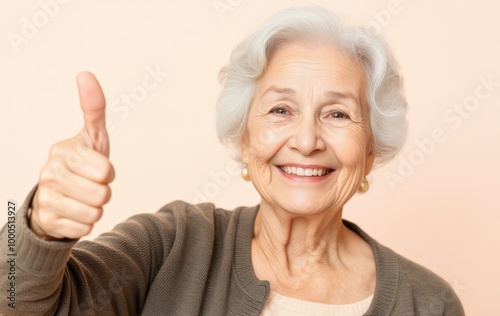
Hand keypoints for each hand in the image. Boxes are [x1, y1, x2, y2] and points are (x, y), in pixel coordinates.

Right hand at [30, 72, 114, 239]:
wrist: (59, 196)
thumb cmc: (83, 163)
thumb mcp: (92, 135)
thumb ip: (93, 108)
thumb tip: (85, 74)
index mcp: (62, 151)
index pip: (105, 171)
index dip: (108, 173)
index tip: (98, 169)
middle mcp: (49, 174)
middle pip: (102, 195)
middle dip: (103, 192)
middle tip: (92, 186)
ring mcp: (46, 199)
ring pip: (94, 214)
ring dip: (96, 209)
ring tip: (84, 198)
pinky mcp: (48, 221)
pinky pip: (84, 229)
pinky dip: (85, 223)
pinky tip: (75, 212)